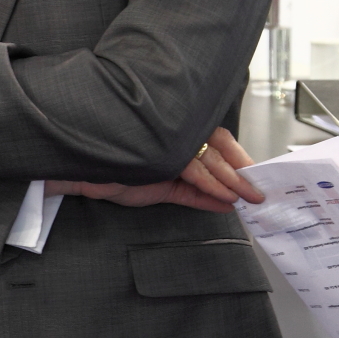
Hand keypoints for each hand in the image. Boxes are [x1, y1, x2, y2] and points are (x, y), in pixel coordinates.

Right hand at [46, 127, 264, 214]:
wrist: (79, 173)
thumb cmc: (114, 173)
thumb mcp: (164, 188)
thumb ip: (195, 193)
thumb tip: (225, 201)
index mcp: (174, 136)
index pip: (214, 139)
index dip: (237, 155)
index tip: (256, 172)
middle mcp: (173, 138)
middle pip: (216, 149)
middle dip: (240, 170)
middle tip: (259, 188)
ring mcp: (167, 147)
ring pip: (208, 161)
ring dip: (231, 181)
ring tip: (248, 197)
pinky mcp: (158, 162)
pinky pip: (191, 175)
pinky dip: (210, 190)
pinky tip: (225, 200)